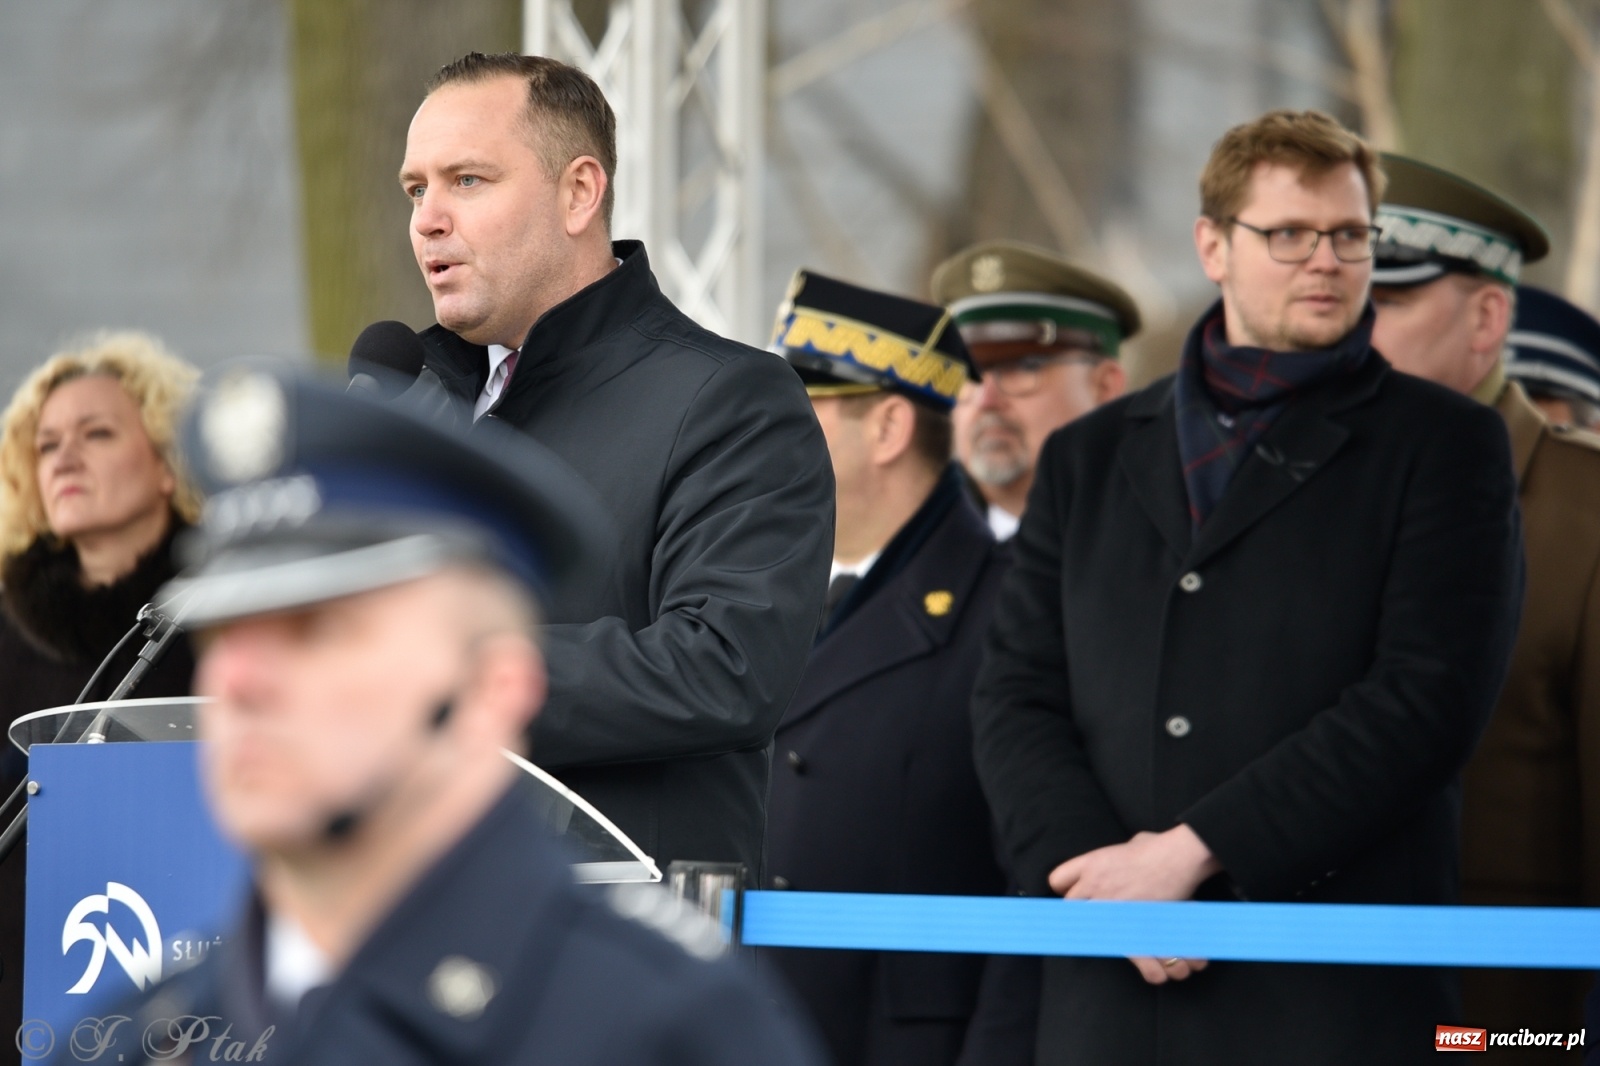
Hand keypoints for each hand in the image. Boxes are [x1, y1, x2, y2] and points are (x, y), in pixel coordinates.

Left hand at [1047, 825, 1222, 984]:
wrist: (1178, 859)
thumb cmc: (1156, 847)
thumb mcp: (1126, 844)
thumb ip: (1116, 858)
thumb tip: (1119, 860)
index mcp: (1091, 864)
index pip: (1058, 880)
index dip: (1064, 889)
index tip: (1073, 894)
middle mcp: (1094, 885)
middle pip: (1068, 906)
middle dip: (1076, 911)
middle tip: (1088, 915)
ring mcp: (1108, 905)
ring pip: (1085, 926)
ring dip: (1094, 929)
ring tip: (1103, 931)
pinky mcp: (1126, 922)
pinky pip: (1107, 941)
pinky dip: (1111, 943)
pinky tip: (1118, 944)